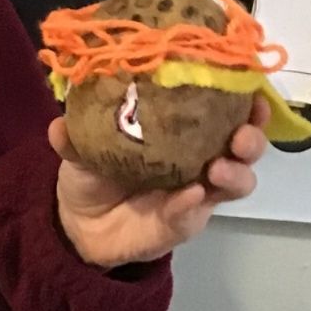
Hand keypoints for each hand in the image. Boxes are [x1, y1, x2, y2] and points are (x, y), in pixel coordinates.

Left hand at [50, 94, 270, 269]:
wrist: (79, 222)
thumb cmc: (92, 171)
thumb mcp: (80, 149)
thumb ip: (73, 138)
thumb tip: (58, 124)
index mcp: (181, 130)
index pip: (223, 111)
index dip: (242, 100)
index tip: (248, 88)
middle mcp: (198, 158)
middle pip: (244, 148)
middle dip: (252, 137)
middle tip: (241, 134)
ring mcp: (196, 192)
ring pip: (236, 183)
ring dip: (235, 174)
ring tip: (218, 167)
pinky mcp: (184, 222)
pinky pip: (196, 213)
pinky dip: (193, 204)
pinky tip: (188, 196)